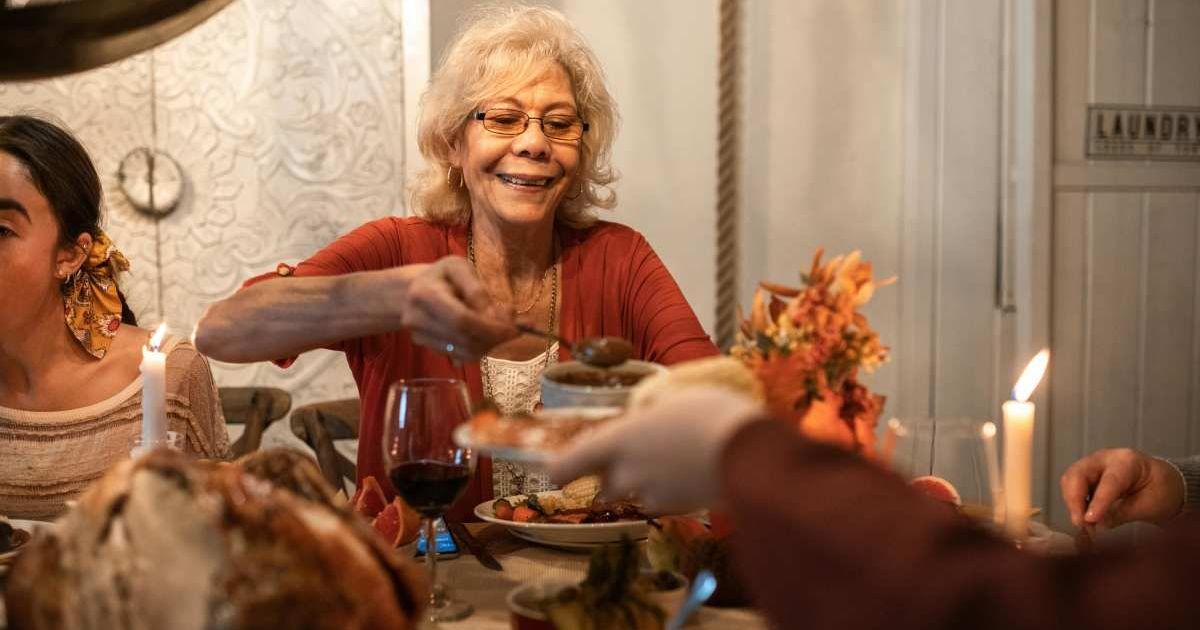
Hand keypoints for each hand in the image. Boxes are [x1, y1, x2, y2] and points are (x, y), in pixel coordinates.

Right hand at [398, 257, 517, 359]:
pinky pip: (458, 355)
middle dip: (493, 338)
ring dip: (488, 346)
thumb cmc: (442, 275)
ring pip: (463, 353)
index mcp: (426, 294)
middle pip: (464, 340)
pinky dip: (477, 349)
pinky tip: (483, 335)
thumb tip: (494, 317)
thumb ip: (477, 289)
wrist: (410, 289)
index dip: (490, 328)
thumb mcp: (459, 268)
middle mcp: (417, 319)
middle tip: (512, 331)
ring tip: (498, 331)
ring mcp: (419, 336)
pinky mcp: (425, 346)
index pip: (461, 320)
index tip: (512, 328)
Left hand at [548, 388, 762, 513]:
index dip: (561, 468)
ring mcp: (653, 495)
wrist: (750, 451)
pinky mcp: (678, 508)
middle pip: (604, 484)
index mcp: (618, 440)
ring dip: (645, 482)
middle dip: (613, 475)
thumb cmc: (710, 413)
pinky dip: (671, 489)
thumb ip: (647, 412)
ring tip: (675, 458)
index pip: (569, 464)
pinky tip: (693, 470)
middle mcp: (627, 473)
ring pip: (636, 493)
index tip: (555, 470)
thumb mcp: (672, 397)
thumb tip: (642, 415)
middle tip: (638, 454)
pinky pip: (663, 500)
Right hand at [1059, 448, 1184, 531]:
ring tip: (1083, 524)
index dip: (1097, 502)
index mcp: (1127, 461)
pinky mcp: (1086, 474)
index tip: (1089, 521)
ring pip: (1070, 480)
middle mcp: (1105, 458)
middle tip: (1080, 524)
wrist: (1162, 482)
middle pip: (1078, 474)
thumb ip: (1122, 514)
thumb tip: (1097, 525)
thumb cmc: (1161, 491)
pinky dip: (1074, 503)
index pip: (1108, 481)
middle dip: (1074, 500)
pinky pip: (1072, 486)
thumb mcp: (1149, 505)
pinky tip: (1083, 517)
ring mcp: (1093, 465)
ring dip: (1072, 502)